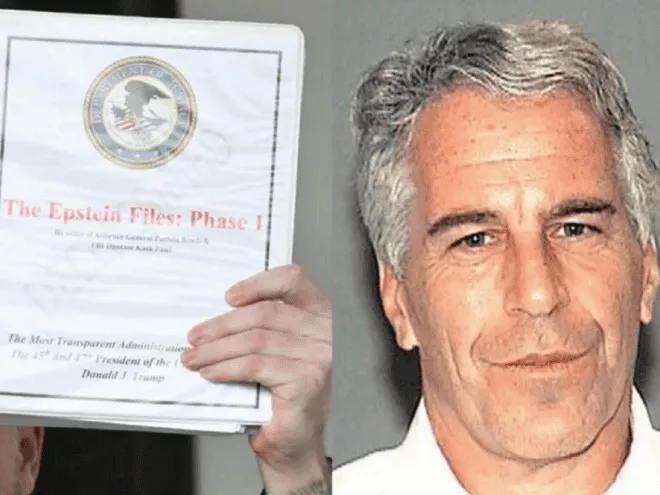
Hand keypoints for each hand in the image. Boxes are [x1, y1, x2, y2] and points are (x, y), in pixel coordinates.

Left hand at [181, 265, 331, 493]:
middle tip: (195, 336)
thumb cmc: (282, 398)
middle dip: (222, 324)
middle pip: (266, 313)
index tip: (228, 297)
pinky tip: (210, 372)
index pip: (293, 281)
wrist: (294, 445)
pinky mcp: (306, 381)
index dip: (258, 283)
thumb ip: (261, 327)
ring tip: (194, 357)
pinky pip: (255, 366)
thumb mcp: (275, 352)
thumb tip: (216, 314)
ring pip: (256, 340)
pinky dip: (225, 368)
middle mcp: (326, 333)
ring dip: (216, 349)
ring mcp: (320, 357)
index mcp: (320, 316)